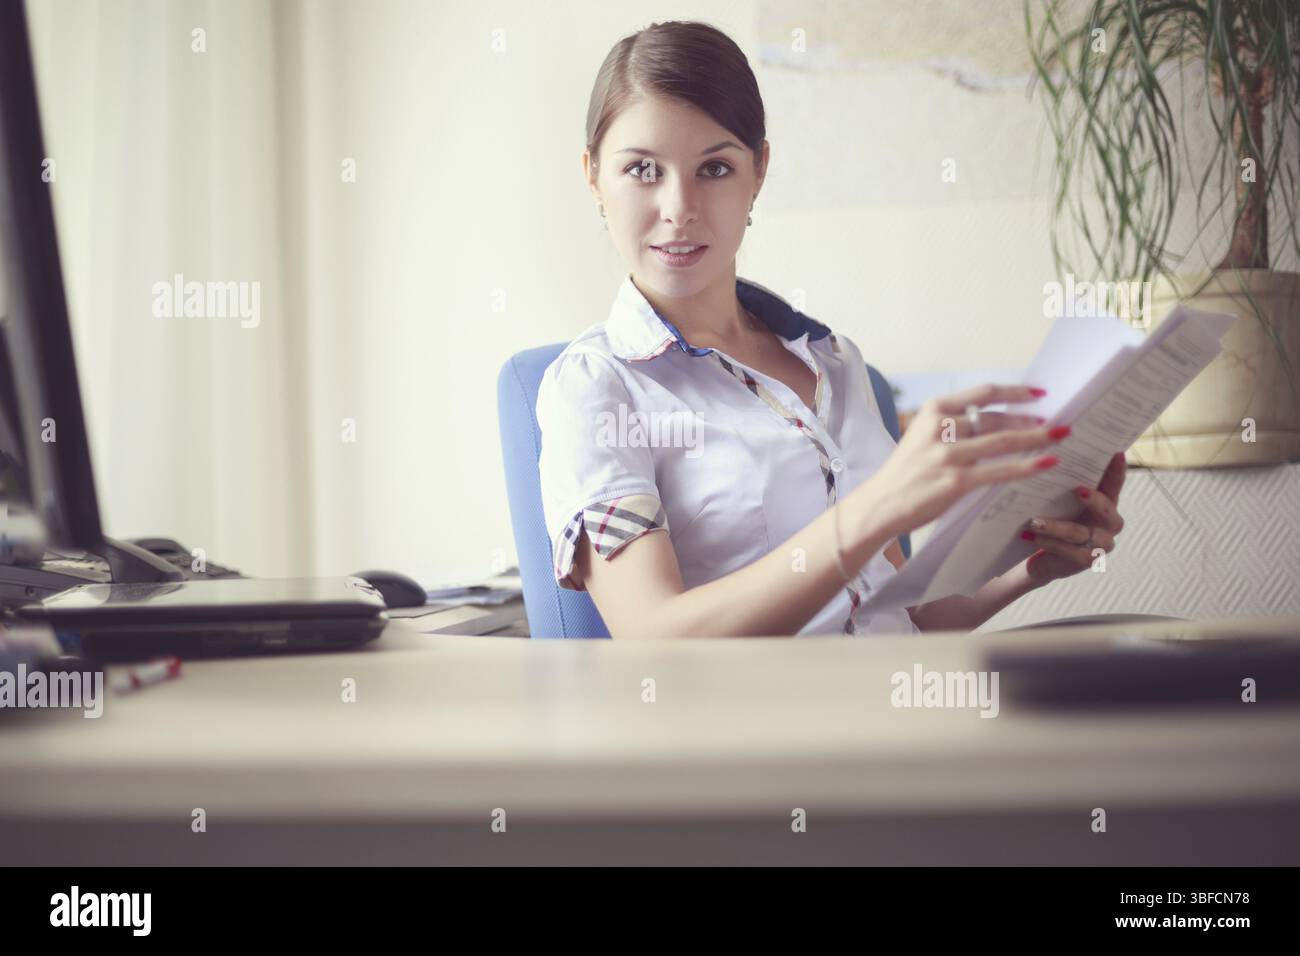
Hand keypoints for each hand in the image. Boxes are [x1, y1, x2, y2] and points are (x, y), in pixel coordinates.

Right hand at [863, 383, 1070, 537]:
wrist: (881, 504)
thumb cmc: (904, 473)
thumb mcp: (922, 436)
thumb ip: (953, 427)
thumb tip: (997, 423)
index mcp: (933, 410)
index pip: (983, 393)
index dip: (1015, 391)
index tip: (1039, 393)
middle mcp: (940, 428)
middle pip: (997, 417)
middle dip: (1031, 419)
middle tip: (1056, 421)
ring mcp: (948, 455)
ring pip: (1004, 441)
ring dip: (1037, 438)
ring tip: (1060, 435)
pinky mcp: (955, 482)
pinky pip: (1000, 471)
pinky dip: (1028, 466)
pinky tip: (1047, 462)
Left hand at [1021, 452, 1126, 584]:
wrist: (1042, 556)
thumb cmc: (1053, 518)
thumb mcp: (1059, 499)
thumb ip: (1063, 482)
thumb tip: (1049, 454)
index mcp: (1106, 502)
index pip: (1114, 484)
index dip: (1117, 470)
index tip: (1117, 453)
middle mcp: (1109, 522)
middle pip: (1107, 510)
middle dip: (1094, 499)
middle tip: (1078, 489)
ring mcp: (1102, 544)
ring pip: (1079, 532)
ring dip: (1055, 526)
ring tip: (1034, 521)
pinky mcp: (1087, 560)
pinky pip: (1069, 551)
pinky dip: (1048, 542)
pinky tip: (1030, 536)